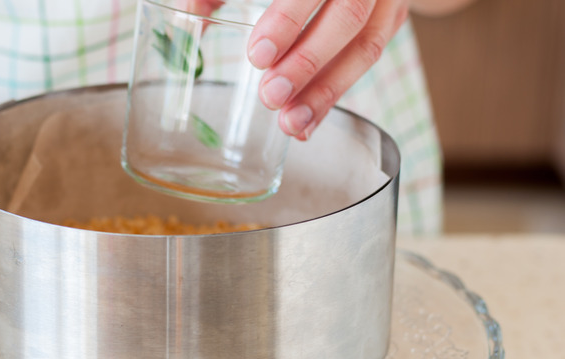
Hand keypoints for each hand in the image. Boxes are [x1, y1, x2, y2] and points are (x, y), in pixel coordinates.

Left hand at [247, 0, 409, 139]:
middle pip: (347, 14)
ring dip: (326, 89)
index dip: (287, 18)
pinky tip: (307, 122)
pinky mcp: (392, 15)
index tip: (259, 55)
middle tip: (271, 95)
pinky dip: (334, 94)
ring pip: (365, 45)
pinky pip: (368, 59)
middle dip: (308, 60)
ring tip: (290, 122)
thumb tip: (192, 10)